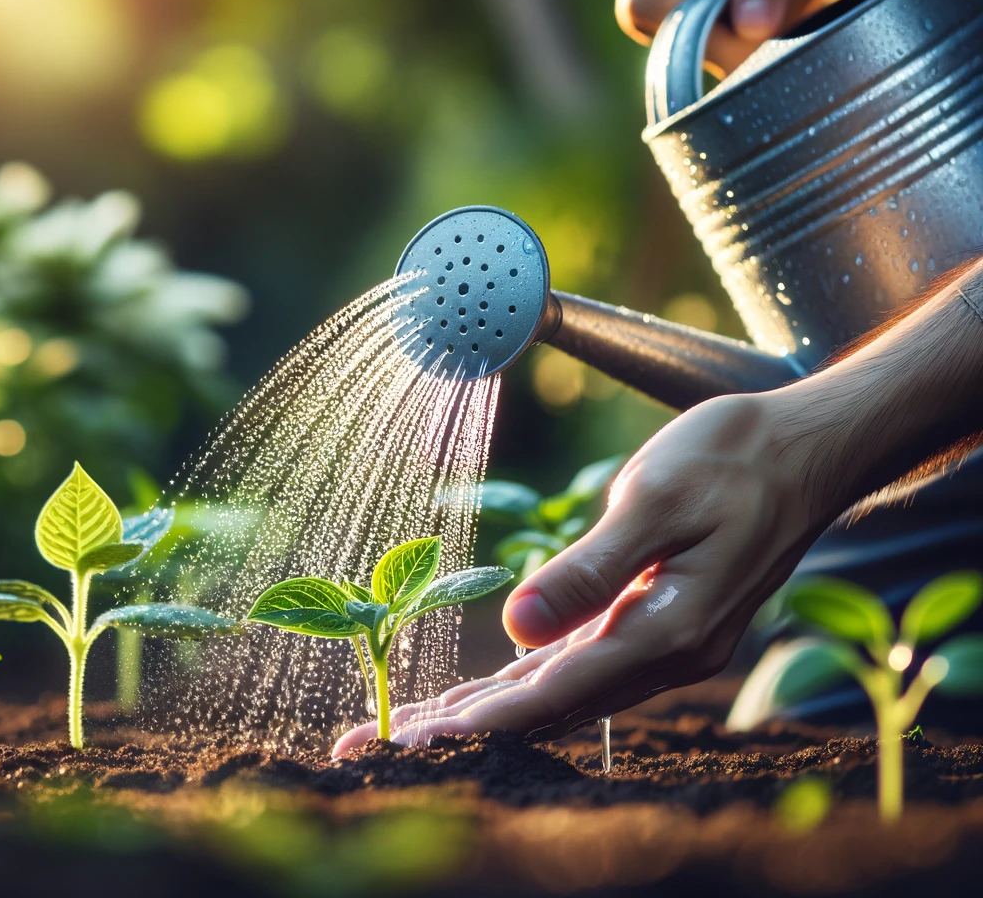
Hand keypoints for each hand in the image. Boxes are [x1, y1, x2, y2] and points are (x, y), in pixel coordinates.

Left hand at [333, 260, 982, 753]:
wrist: (805, 449)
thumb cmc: (734, 460)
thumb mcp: (656, 499)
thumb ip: (589, 570)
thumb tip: (514, 628)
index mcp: (668, 630)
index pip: (553, 691)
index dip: (479, 719)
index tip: (411, 740)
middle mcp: (669, 652)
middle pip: (552, 705)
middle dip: (468, 726)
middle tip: (386, 741)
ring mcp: (670, 640)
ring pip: (565, 689)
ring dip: (495, 708)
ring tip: (426, 723)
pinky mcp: (664, 619)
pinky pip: (586, 663)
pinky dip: (534, 680)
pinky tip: (498, 687)